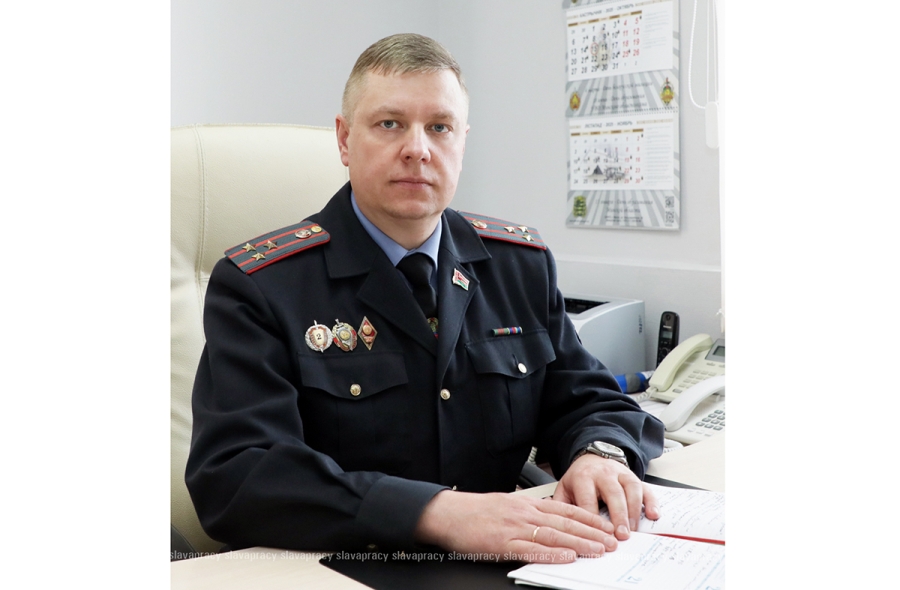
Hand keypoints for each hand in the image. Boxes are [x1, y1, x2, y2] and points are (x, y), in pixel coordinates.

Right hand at [414, 490, 617, 562]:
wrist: (447, 513)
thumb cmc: (474, 511)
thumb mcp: (506, 504)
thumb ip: (528, 511)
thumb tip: (550, 519)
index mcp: (526, 504)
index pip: (566, 510)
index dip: (589, 519)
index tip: (606, 527)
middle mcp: (524, 513)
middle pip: (565, 522)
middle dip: (592, 533)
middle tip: (612, 541)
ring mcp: (514, 528)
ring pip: (554, 535)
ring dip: (579, 543)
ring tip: (598, 551)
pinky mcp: (502, 544)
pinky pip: (531, 549)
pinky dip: (551, 553)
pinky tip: (567, 557)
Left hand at [552, 454, 658, 539]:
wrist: (592, 456)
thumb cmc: (580, 478)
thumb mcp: (564, 487)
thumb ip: (560, 504)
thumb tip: (554, 524)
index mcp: (583, 477)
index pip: (587, 499)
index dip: (592, 519)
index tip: (596, 536)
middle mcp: (604, 473)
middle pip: (613, 493)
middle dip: (618, 516)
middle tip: (621, 536)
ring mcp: (621, 474)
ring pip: (631, 489)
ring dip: (634, 511)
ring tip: (633, 530)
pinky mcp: (634, 477)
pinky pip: (646, 487)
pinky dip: (652, 502)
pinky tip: (654, 515)